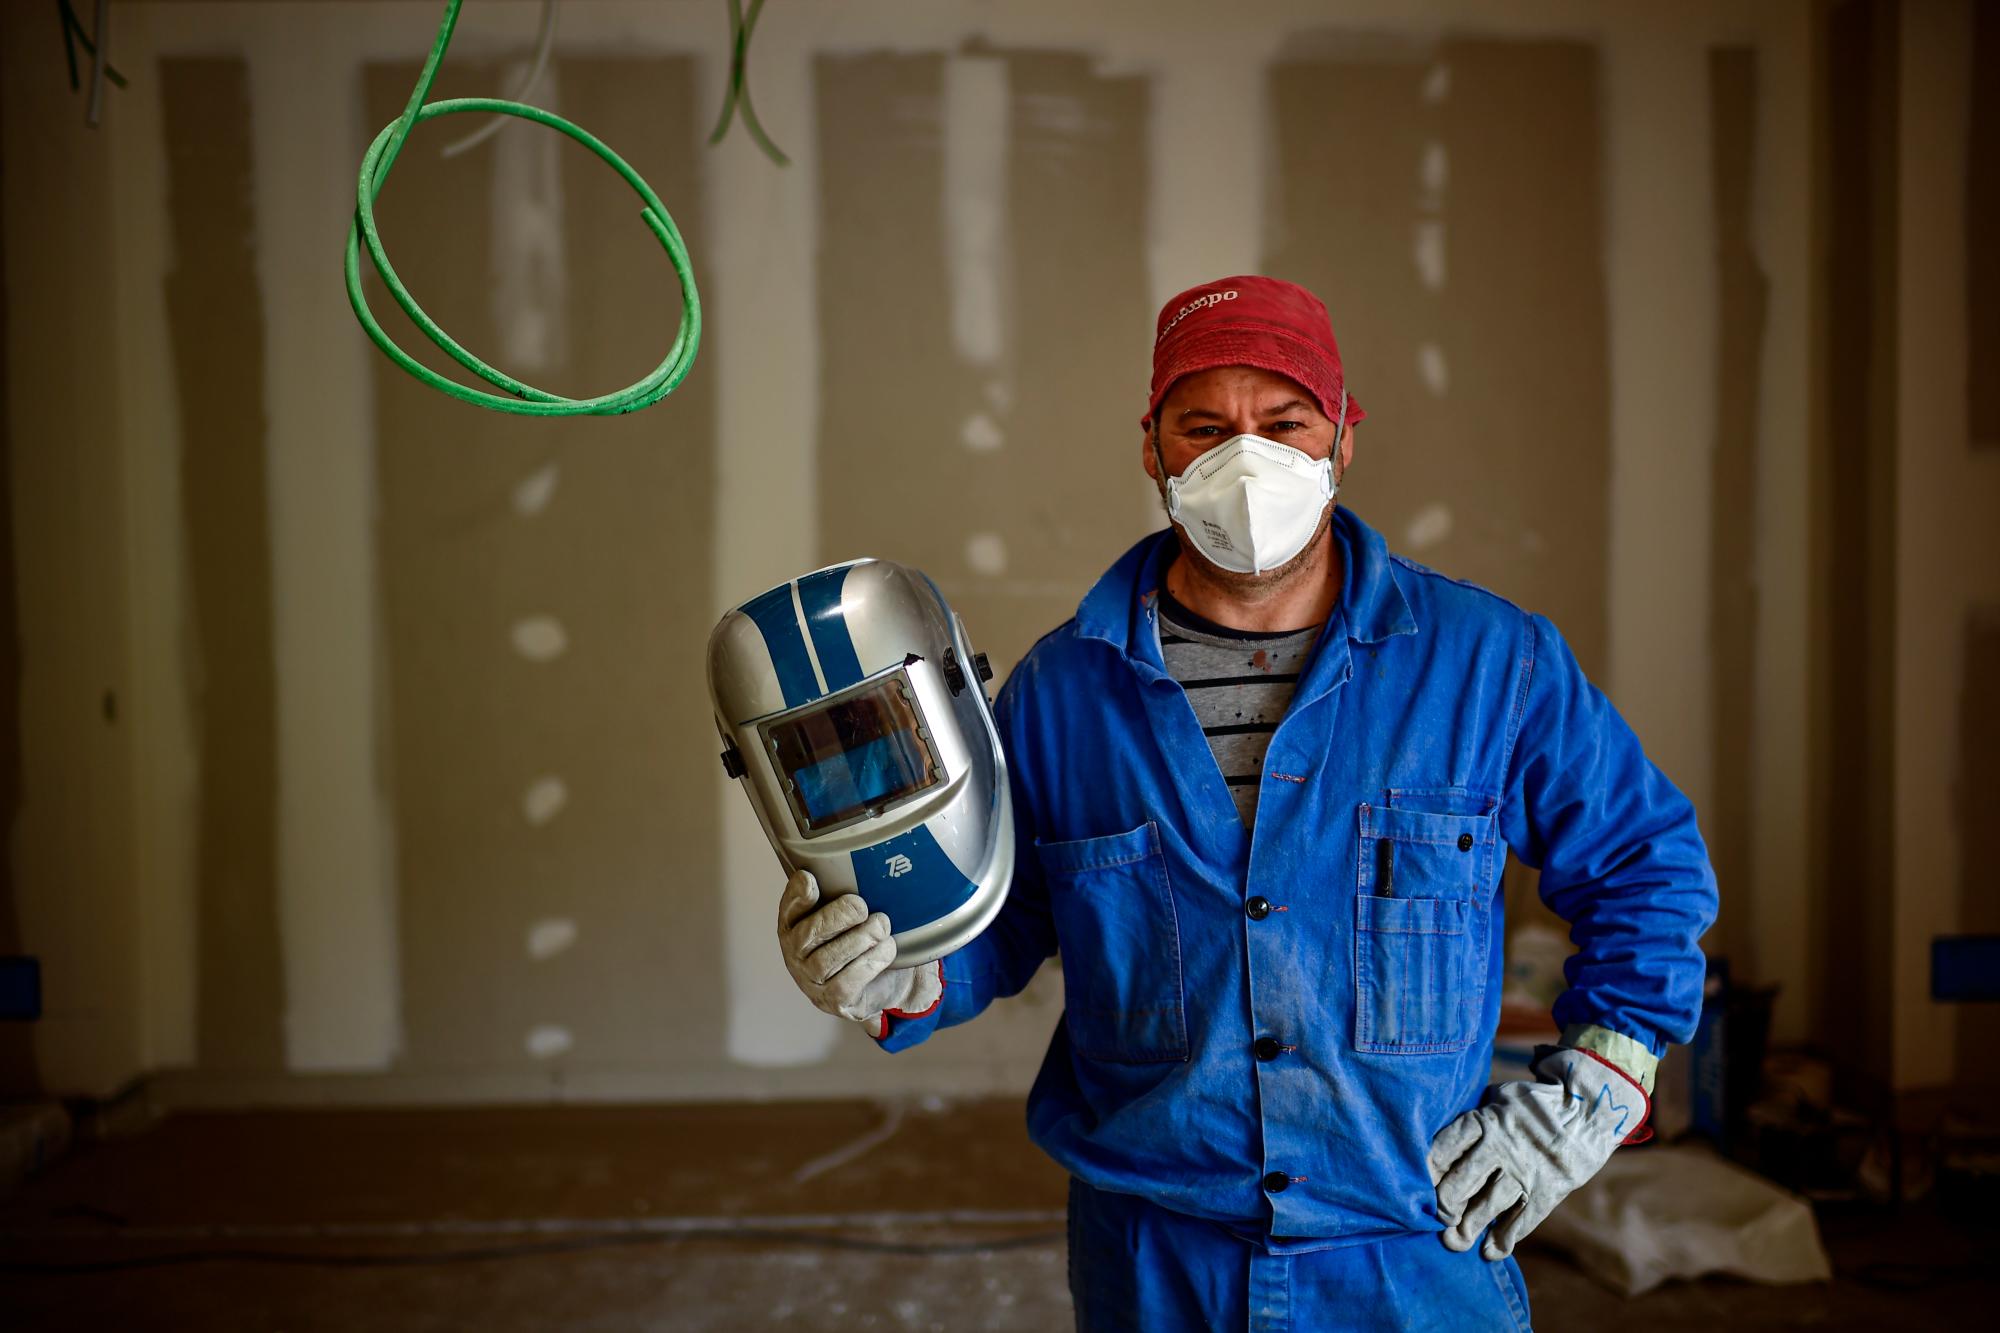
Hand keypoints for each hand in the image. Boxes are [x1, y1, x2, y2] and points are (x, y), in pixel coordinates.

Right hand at [776, 870, 941, 1034]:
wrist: (882, 983)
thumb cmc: (860, 941)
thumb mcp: (850, 914)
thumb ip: (843, 891)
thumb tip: (852, 865)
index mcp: (794, 926)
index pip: (788, 909)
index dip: (796, 895)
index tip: (810, 880)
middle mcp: (796, 955)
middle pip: (807, 935)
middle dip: (837, 917)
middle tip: (862, 907)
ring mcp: (811, 982)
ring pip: (826, 961)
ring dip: (859, 939)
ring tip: (882, 926)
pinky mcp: (833, 1002)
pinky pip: (847, 983)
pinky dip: (870, 962)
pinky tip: (886, 949)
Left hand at [1427, 1045, 1647, 1259]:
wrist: (1587, 1111)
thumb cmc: (1532, 1104)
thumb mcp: (1499, 1096)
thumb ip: (1475, 1116)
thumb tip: (1443, 1138)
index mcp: (1485, 1120)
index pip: (1447, 1146)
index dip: (1428, 1168)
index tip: (1416, 1183)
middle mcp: (1501, 1147)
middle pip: (1463, 1179)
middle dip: (1444, 1202)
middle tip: (1435, 1216)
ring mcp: (1525, 1172)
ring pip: (1489, 1205)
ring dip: (1468, 1227)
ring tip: (1452, 1241)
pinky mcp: (1546, 1192)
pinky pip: (1522, 1221)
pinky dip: (1504, 1239)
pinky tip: (1489, 1251)